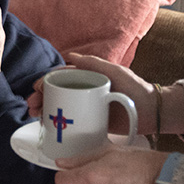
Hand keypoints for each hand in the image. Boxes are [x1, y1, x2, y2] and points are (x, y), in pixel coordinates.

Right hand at [28, 52, 159, 135]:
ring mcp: (86, 109)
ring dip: (44, 111)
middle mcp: (84, 93)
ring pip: (60, 109)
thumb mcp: (114, 71)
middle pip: (56, 94)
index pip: (61, 78)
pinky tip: (47, 128)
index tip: (37, 89)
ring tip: (36, 116)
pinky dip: (57, 125)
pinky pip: (70, 123)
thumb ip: (93, 63)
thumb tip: (69, 55)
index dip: (46, 83)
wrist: (151, 113)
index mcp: (87, 78)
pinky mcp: (90, 124)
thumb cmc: (135, 88)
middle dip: (40, 99)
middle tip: (32, 106)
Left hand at [53, 145, 168, 183]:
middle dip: (83, 179)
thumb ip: (81, 159)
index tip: (67, 169)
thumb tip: (61, 163)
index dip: (63, 173)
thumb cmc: (137, 160)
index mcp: (90, 176)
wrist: (160, 178)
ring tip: (115, 177)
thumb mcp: (108, 151)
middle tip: (101, 169)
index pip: (62, 180)